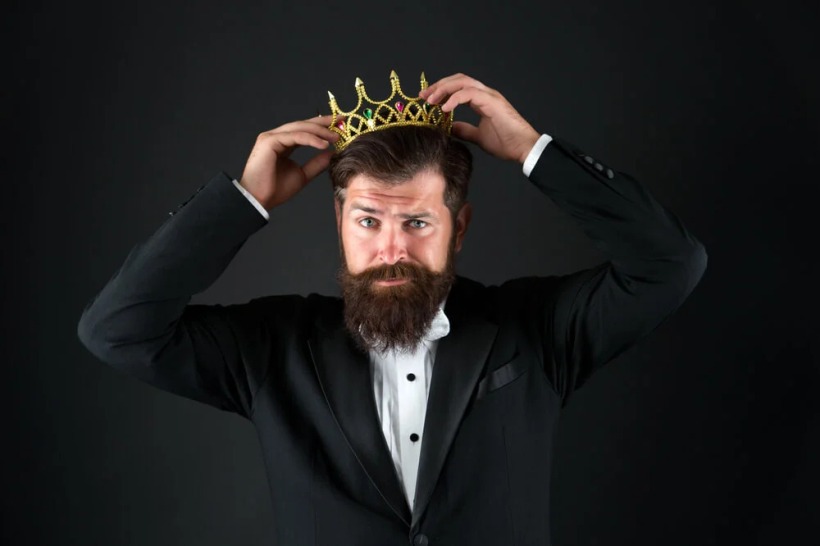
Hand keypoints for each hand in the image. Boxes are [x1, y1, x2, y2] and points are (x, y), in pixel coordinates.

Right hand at [239, 114, 340, 208]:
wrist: (259, 200)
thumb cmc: (275, 190)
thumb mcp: (302, 175)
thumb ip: (316, 164)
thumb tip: (332, 153)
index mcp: (283, 144)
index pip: (305, 130)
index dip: (322, 127)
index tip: (340, 127)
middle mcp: (276, 137)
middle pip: (303, 125)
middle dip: (323, 123)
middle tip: (342, 122)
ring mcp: (271, 137)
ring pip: (299, 128)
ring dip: (320, 131)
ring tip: (336, 136)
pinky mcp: (269, 141)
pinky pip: (294, 136)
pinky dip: (310, 139)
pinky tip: (324, 144)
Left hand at [418, 73, 539, 163]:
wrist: (523, 149)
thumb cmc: (507, 143)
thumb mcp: (478, 137)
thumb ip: (464, 130)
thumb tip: (449, 128)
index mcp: (482, 100)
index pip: (458, 87)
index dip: (441, 91)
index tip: (426, 100)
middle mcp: (485, 94)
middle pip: (458, 79)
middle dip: (438, 85)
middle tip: (423, 96)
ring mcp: (489, 96)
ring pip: (462, 82)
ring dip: (443, 89)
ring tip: (430, 100)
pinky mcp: (492, 102)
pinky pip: (469, 93)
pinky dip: (454, 98)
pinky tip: (444, 108)